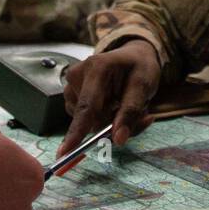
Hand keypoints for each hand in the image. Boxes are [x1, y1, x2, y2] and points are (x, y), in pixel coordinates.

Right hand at [58, 39, 161, 155]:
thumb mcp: (144, 87)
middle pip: (89, 119)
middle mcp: (78, 75)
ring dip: (108, 122)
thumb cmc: (139, 68)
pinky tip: (112, 105)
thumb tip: (118, 140)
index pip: (86, 107)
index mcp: (97, 68)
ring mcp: (71, 85)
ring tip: (123, 104)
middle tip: (140, 116)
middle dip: (112, 125)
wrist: (131, 56)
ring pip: (88, 122)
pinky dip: (102, 119)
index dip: (76, 132)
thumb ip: (130, 113)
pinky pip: (86, 119)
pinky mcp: (72, 94)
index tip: (64, 153)